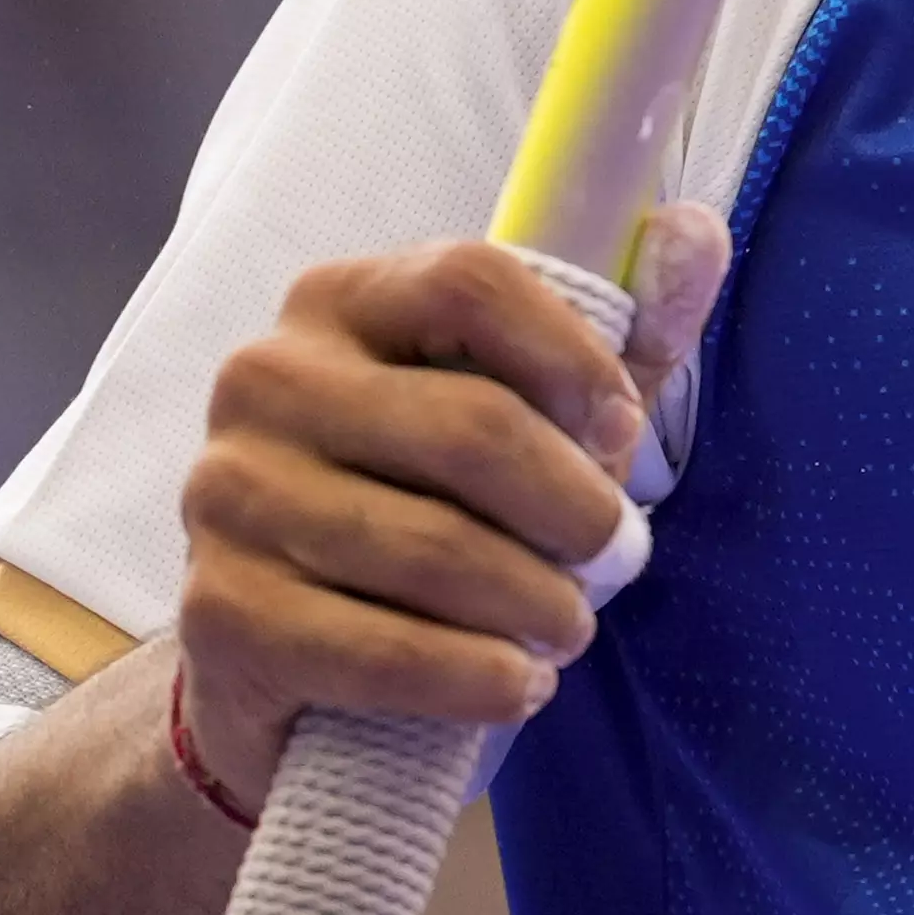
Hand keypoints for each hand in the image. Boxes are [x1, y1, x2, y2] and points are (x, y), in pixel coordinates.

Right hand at [171, 207, 730, 813]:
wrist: (293, 663)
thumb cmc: (435, 511)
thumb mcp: (538, 415)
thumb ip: (626, 327)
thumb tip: (694, 230)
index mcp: (339, 303)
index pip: (471, 283)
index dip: (572, 356)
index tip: (623, 429)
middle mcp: (265, 380)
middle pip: (470, 425)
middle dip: (575, 507)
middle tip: (621, 557)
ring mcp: (227, 495)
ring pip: (435, 547)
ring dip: (537, 602)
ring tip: (570, 626)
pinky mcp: (219, 614)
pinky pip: (382, 650)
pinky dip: (476, 677)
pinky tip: (518, 684)